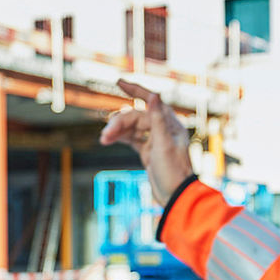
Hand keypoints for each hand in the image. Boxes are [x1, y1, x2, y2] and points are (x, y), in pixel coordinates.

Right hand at [101, 79, 196, 204]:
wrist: (176, 197)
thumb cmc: (173, 172)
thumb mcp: (164, 145)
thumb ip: (158, 119)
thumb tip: (153, 95)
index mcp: (170, 124)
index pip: (150, 100)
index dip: (135, 90)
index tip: (118, 82)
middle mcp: (164, 129)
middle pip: (136, 117)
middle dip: (119, 123)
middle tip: (104, 135)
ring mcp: (155, 140)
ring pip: (132, 128)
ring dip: (117, 131)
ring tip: (103, 139)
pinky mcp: (149, 151)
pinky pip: (132, 138)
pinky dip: (121, 138)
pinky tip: (109, 139)